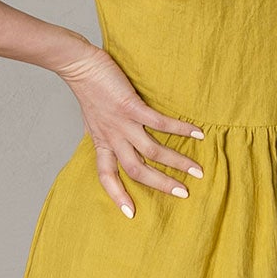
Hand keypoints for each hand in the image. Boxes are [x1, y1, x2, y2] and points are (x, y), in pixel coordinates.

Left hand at [54, 42, 203, 217]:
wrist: (78, 64)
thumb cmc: (88, 89)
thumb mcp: (93, 120)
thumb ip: (106, 134)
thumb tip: (115, 142)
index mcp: (101, 143)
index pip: (106, 177)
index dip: (117, 196)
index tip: (130, 214)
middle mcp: (112, 137)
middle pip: (136, 171)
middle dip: (161, 184)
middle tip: (183, 194)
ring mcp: (122, 122)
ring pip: (151, 151)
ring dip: (177, 162)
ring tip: (197, 170)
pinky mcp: (131, 105)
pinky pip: (159, 123)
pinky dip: (180, 129)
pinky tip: (198, 133)